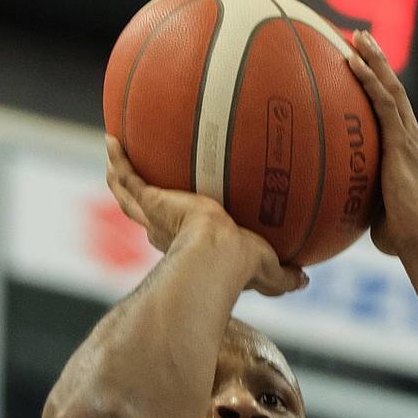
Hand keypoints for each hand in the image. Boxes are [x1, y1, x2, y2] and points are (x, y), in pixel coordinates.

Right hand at [105, 137, 307, 296]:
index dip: (169, 226)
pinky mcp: (151, 201)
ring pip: (126, 194)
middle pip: (142, 213)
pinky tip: (112, 138)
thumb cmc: (242, 267)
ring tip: (112, 153)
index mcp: (185, 247)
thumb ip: (284, 275)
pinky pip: (128, 176)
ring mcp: (153, 216)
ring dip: (117, 174)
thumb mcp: (270, 270)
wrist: (219, 256)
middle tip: (134, 182)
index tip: (173, 215)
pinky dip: (118, 159)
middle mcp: (162, 232)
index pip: (173, 235)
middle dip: (136, 198)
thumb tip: (304, 279)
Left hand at [346, 31, 417, 259]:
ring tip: (357, 37)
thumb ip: (364, 199)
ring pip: (392, 89)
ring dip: (374, 60)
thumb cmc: (401, 239)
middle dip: (379, 62)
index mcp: (412, 153)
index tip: (367, 68)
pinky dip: (368, 80)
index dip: (382, 87)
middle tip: (361, 38)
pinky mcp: (403, 143)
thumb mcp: (378, 211)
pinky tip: (351, 62)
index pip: (396, 113)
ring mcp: (411, 139)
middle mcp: (415, 140)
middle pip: (395, 91)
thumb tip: (337, 204)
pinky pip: (383, 104)